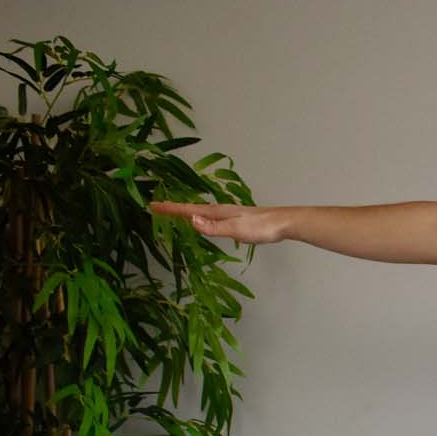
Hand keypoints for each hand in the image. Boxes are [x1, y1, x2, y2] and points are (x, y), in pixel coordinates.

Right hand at [148, 200, 288, 244]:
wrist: (283, 223)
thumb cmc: (261, 227)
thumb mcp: (235, 229)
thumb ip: (213, 228)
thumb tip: (191, 221)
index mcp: (217, 212)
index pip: (188, 210)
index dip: (171, 209)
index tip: (153, 206)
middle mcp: (221, 210)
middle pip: (192, 208)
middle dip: (174, 208)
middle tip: (157, 207)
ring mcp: (229, 214)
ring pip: (202, 211)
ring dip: (186, 211)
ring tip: (175, 212)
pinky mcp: (237, 219)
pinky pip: (212, 217)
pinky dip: (201, 216)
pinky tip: (205, 220)